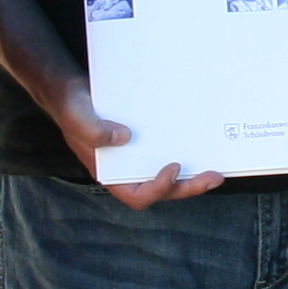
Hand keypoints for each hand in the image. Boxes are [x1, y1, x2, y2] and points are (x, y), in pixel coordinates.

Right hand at [48, 79, 222, 208]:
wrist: (73, 92)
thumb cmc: (72, 108)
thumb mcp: (78, 117)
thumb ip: (95, 131)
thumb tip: (125, 137)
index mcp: (109, 174)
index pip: (137, 196)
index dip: (158, 189)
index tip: (174, 167)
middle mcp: (126, 171)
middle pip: (161, 191)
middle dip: (188, 187)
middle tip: (214, 177)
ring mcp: (137, 159)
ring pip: (169, 178)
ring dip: (192, 178)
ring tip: (216, 171)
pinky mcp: (146, 144)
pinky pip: (167, 155)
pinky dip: (186, 156)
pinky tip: (201, 147)